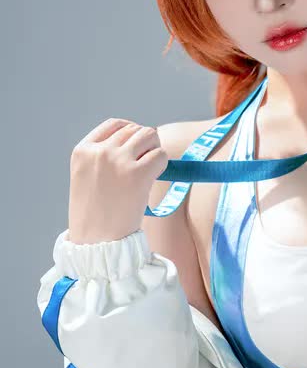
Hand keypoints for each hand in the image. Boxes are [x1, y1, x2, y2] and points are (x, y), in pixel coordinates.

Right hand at [68, 118, 168, 243]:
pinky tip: (155, 177)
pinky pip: (161, 155)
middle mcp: (100, 151)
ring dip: (155, 150)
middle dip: (146, 143)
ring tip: (151, 170)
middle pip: (135, 129)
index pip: (114, 125)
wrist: (96, 242)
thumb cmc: (94, 216)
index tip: (138, 146)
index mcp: (83, 151)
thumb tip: (138, 146)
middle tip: (148, 163)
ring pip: (149, 136)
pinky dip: (163, 164)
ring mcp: (118, 160)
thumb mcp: (86, 179)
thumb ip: (103, 159)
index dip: (131, 132)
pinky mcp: (137, 174)